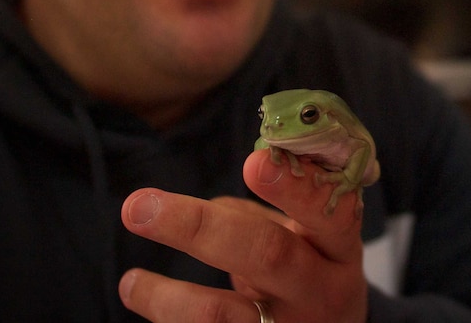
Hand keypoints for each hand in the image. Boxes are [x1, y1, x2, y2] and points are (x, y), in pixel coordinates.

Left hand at [118, 149, 368, 322]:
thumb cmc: (314, 269)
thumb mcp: (312, 238)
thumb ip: (266, 213)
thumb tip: (207, 207)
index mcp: (338, 246)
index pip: (329, 211)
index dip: (295, 188)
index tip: (253, 162)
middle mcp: (322, 290)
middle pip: (267, 255)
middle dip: (200, 227)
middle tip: (139, 206)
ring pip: (222, 314)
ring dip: (167, 297)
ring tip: (131, 281)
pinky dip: (167, 318)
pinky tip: (143, 301)